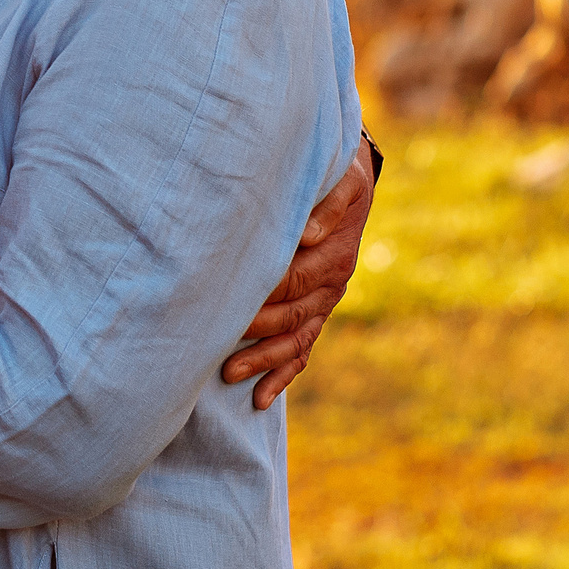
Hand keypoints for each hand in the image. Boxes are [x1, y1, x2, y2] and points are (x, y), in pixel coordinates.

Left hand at [223, 137, 375, 408]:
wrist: (351, 174)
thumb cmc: (335, 170)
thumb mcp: (343, 178)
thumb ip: (327, 203)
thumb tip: (310, 234)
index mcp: (332, 252)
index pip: (291, 280)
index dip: (261, 297)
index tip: (227, 309)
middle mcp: (333, 281)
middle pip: (291, 317)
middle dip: (254, 338)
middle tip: (217, 355)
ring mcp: (327, 298)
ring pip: (295, 339)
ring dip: (263, 362)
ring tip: (228, 377)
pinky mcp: (320, 307)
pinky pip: (305, 347)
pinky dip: (283, 372)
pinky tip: (261, 397)